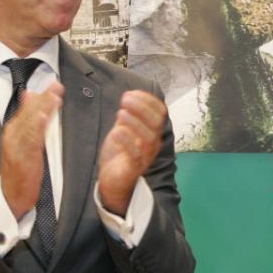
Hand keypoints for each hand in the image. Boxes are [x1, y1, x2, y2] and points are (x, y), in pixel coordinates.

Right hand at [1, 83, 63, 218]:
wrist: (10, 195)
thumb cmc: (19, 169)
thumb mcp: (21, 141)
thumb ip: (26, 119)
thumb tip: (30, 95)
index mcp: (13, 130)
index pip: (28, 108)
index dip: (42, 95)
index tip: (54, 83)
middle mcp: (13, 135)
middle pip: (28, 113)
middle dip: (43, 98)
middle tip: (57, 84)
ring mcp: (16, 146)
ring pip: (29, 123)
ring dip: (42, 108)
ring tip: (53, 96)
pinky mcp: (22, 157)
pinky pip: (29, 140)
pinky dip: (35, 127)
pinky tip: (42, 117)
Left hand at [98, 90, 166, 215]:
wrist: (113, 179)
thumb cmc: (119, 153)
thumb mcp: (123, 129)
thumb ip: (128, 115)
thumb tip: (128, 96)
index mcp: (152, 131)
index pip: (160, 112)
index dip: (148, 100)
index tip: (131, 93)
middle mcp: (152, 143)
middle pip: (156, 122)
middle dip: (141, 107)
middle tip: (125, 100)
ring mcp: (145, 156)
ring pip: (148, 137)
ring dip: (134, 122)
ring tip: (120, 113)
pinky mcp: (134, 168)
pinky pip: (135, 154)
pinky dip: (126, 141)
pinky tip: (116, 131)